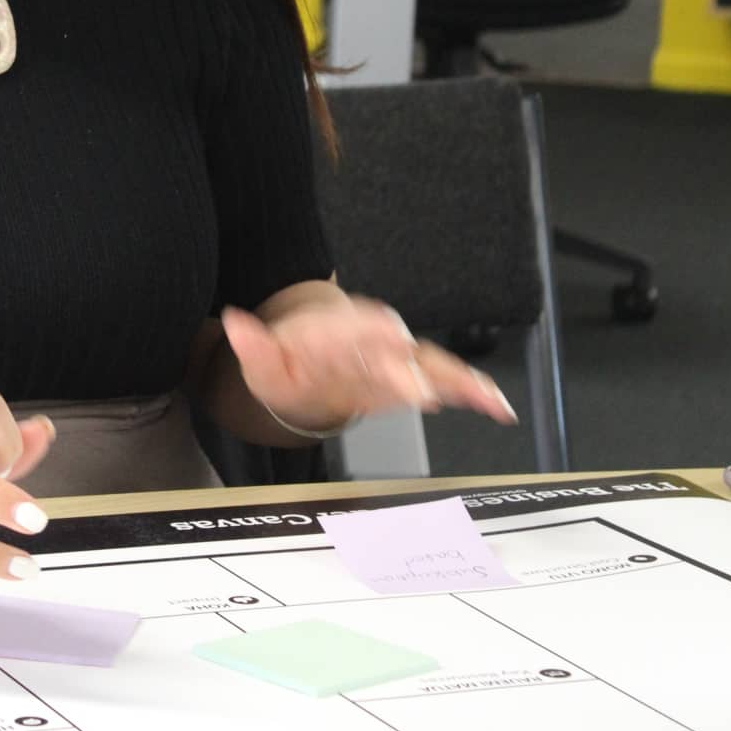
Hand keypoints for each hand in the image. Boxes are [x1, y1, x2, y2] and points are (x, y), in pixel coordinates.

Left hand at [221, 289, 516, 434]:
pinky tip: (497, 408)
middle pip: (396, 349)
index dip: (372, 329)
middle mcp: (372, 339)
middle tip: (423, 389)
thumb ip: (251, 345)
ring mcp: (396, 359)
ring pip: (430, 363)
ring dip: (456, 378)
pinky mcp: (413, 378)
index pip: (353, 324)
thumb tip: (233, 323)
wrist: (313, 354)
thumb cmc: (291, 359)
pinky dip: (472, 392)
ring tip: (482, 396)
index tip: (391, 336)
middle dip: (409, 367)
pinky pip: (446, 382)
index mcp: (336, 329)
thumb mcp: (262, 357)